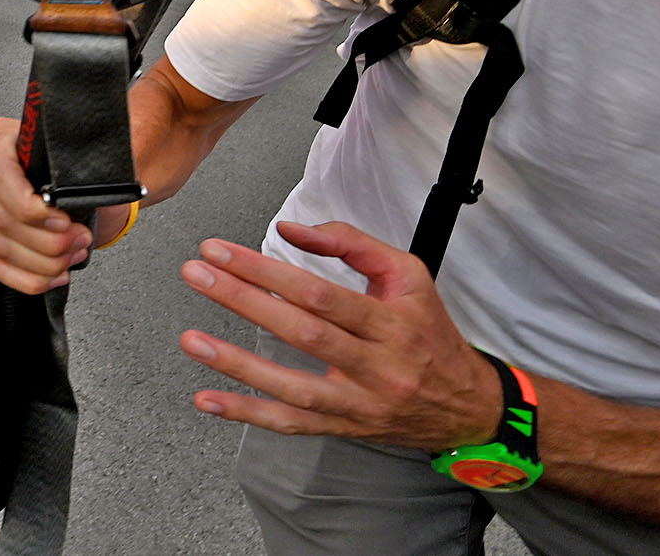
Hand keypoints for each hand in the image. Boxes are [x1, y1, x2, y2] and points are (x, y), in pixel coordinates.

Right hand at [0, 114, 103, 293]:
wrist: (67, 175)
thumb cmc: (72, 165)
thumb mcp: (76, 158)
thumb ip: (72, 172)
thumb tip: (76, 196)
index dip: (31, 208)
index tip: (65, 223)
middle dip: (46, 242)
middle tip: (78, 243)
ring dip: (38, 263)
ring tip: (68, 260)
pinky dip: (22, 277)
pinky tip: (49, 277)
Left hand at [176, 221, 500, 451]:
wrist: (468, 405)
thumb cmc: (429, 332)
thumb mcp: (407, 275)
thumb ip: (350, 243)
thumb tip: (290, 231)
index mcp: (393, 322)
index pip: (320, 293)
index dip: (266, 270)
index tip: (222, 251)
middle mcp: (378, 366)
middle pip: (303, 333)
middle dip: (243, 301)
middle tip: (198, 275)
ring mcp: (360, 403)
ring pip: (294, 387)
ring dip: (237, 364)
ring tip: (191, 339)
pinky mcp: (346, 428)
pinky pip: (292, 425)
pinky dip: (247, 414)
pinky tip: (208, 399)